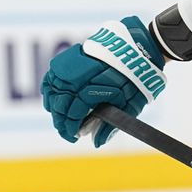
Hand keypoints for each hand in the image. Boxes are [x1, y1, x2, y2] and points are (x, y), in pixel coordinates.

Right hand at [41, 16, 166, 146]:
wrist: (140, 48)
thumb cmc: (138, 78)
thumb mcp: (130, 105)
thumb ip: (111, 124)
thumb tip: (97, 143)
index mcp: (93, 89)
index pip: (73, 114)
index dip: (70, 128)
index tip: (73, 137)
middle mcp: (77, 77)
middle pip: (60, 105)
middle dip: (61, 121)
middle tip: (67, 132)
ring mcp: (71, 65)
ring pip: (52, 91)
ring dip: (54, 108)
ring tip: (61, 119)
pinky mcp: (69, 57)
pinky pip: (52, 77)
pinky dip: (50, 91)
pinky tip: (54, 101)